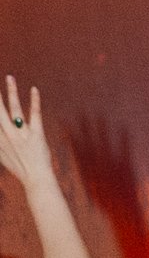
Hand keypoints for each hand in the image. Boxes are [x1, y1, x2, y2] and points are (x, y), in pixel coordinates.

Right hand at [0, 77, 53, 194]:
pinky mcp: (37, 134)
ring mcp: (22, 134)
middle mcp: (7, 135)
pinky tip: (34, 89)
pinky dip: (35, 101)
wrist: (36, 180)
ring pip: (15, 108)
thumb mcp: (2, 155)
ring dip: (11, 91)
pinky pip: (35, 114)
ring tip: (10, 77)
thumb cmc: (20, 168)